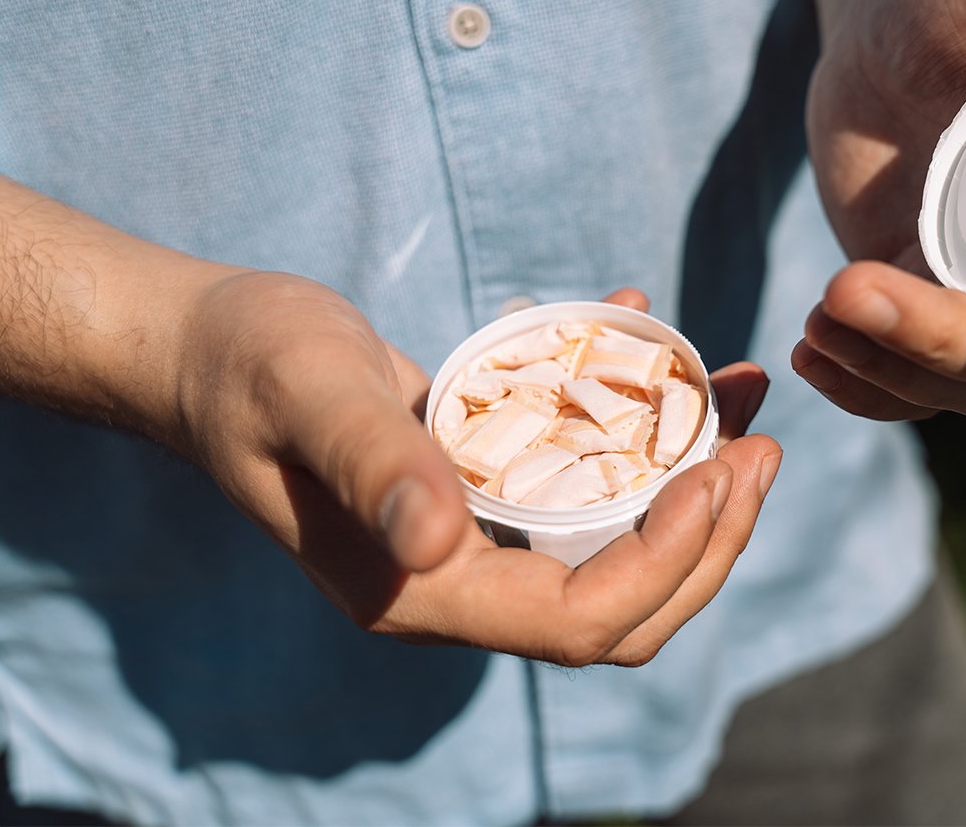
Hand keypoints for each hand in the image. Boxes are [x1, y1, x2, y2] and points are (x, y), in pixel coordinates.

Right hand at [174, 276, 778, 665]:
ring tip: (747, 399)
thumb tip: (441, 546)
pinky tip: (654, 343)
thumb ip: (375, 466)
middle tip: (762, 448)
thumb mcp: (309, 396)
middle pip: (621, 606)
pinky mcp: (482, 493)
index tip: (716, 475)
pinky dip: (635, 428)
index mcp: (421, 595)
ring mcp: (473, 545)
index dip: (665, 564)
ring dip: (695, 480)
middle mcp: (458, 586)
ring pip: (618, 545)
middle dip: (707, 538)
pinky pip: (583, 482)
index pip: (578, 622)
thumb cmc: (245, 366)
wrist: (203, 352)